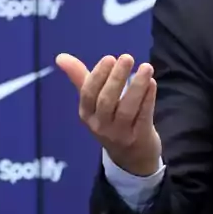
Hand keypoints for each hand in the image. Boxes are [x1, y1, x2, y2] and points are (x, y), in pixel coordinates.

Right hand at [55, 52, 161, 175]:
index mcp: (86, 114)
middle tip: (127, 57)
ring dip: (137, 86)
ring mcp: (120, 134)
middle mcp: (100, 125)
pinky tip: (152, 83)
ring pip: (127, 109)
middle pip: (107, 101)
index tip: (109, 58)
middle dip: (116, 78)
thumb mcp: (93, 102)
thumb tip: (60, 56)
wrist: (130, 156)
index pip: (88, 94)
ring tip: (146, 67)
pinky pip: (144, 116)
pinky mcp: (139, 137)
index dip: (98, 76)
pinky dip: (148, 99)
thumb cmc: (110, 120)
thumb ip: (79, 77)